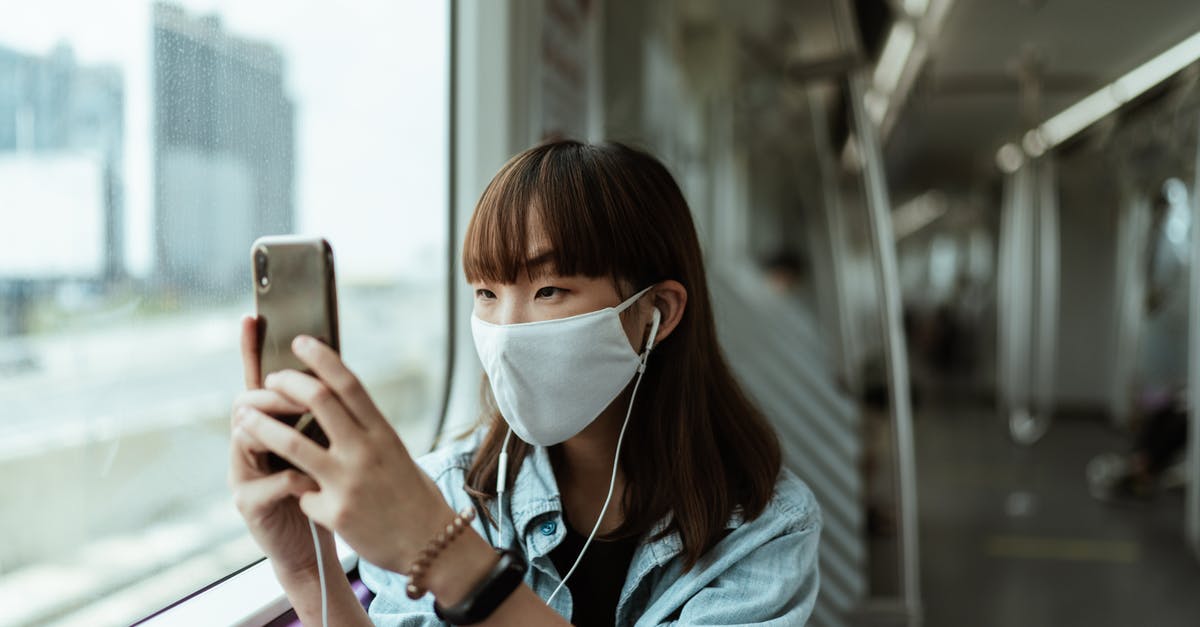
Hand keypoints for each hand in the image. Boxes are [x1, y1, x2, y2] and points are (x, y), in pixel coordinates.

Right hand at [229, 315, 327, 582]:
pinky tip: (312, 481)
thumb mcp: (324, 449)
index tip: (252, 317)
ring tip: (300, 425)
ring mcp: (244, 476)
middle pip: (247, 402)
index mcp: (269, 429)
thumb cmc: (321, 494)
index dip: (251, 350)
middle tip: (296, 388)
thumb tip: (331, 373)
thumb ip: (320, 416)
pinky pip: (269, 481)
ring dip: (276, 427)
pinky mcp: (250, 506)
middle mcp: (248, 448)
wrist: (311, 550)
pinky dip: (293, 477)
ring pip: (247, 436)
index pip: (257, 382)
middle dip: (273, 392)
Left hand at [236, 333, 456, 572]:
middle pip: (318, 400)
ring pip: (291, 442)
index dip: (322, 358)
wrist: (431, 546)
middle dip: (286, 383)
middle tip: (269, 380)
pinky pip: (301, 492)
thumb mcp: (396, 455)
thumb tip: (338, 409)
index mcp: (383, 433)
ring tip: (244, 418)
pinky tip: (302, 500)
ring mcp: (348, 481)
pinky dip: (298, 492)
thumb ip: (367, 433)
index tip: (301, 342)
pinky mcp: (334, 511)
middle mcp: (365, 451)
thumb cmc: (413, 498)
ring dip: (262, 425)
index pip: (348, 384)